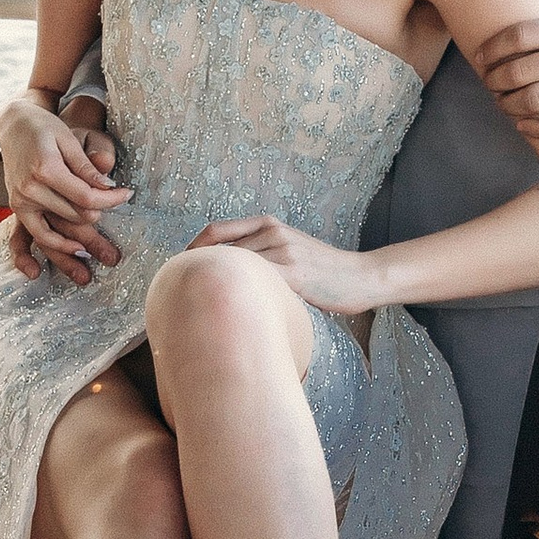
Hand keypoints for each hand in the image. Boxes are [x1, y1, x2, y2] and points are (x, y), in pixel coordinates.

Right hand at [0, 94, 128, 281]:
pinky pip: (35, 235)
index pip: (86, 196)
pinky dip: (55, 245)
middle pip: (75, 215)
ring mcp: (20, 200)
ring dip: (79, 242)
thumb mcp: (69, 139)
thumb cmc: (44, 126)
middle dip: (101, 219)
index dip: (111, 199)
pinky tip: (74, 251)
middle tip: (116, 223)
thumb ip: (87, 167)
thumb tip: (108, 187)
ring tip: (96, 259)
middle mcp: (30, 188)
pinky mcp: (16, 207)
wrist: (14, 124)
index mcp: (46, 168)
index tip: (127, 194)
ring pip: (58, 229)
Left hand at [191, 218, 377, 313]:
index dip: (191, 250)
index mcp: (268, 224)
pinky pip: (257, 283)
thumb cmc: (323, 271)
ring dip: (215, 288)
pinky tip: (229, 314)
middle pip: (219, 250)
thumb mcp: (290, 250)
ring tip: (199, 309)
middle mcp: (272, 232)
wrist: (361, 276)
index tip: (177, 269)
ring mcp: (283, 251)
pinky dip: (239, 297)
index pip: (216, 231)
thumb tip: (225, 274)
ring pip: (235, 267)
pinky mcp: (294, 273)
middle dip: (198, 272)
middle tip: (180, 294)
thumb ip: (260, 255)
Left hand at [476, 0, 538, 140]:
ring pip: (532, 102)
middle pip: (518, 73)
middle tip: (489, 83)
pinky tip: (522, 123)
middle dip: (494, 81)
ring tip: (502, 102)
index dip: (490, 49)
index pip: (516, 37)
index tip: (479, 57)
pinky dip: (533, 128)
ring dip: (508, 105)